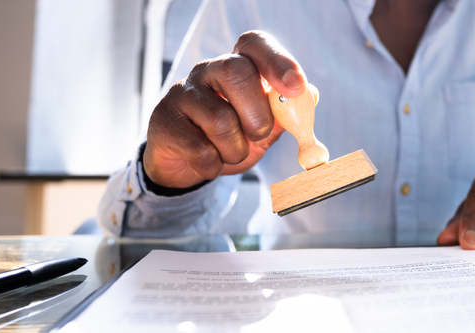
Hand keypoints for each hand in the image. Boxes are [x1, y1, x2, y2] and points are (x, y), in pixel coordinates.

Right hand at [144, 31, 305, 188]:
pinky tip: (208, 161)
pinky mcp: (164, 121)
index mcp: (237, 65)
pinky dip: (214, 165)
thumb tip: (310, 97)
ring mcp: (182, 93)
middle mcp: (208, 71)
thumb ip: (285, 114)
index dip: (277, 60)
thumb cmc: (230, 138)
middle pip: (237, 73)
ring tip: (230, 152)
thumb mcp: (262, 127)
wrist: (186, 164)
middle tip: (259, 134)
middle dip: (257, 114)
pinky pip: (200, 149)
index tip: (296, 86)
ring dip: (236, 149)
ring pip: (221, 120)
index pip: (254, 44)